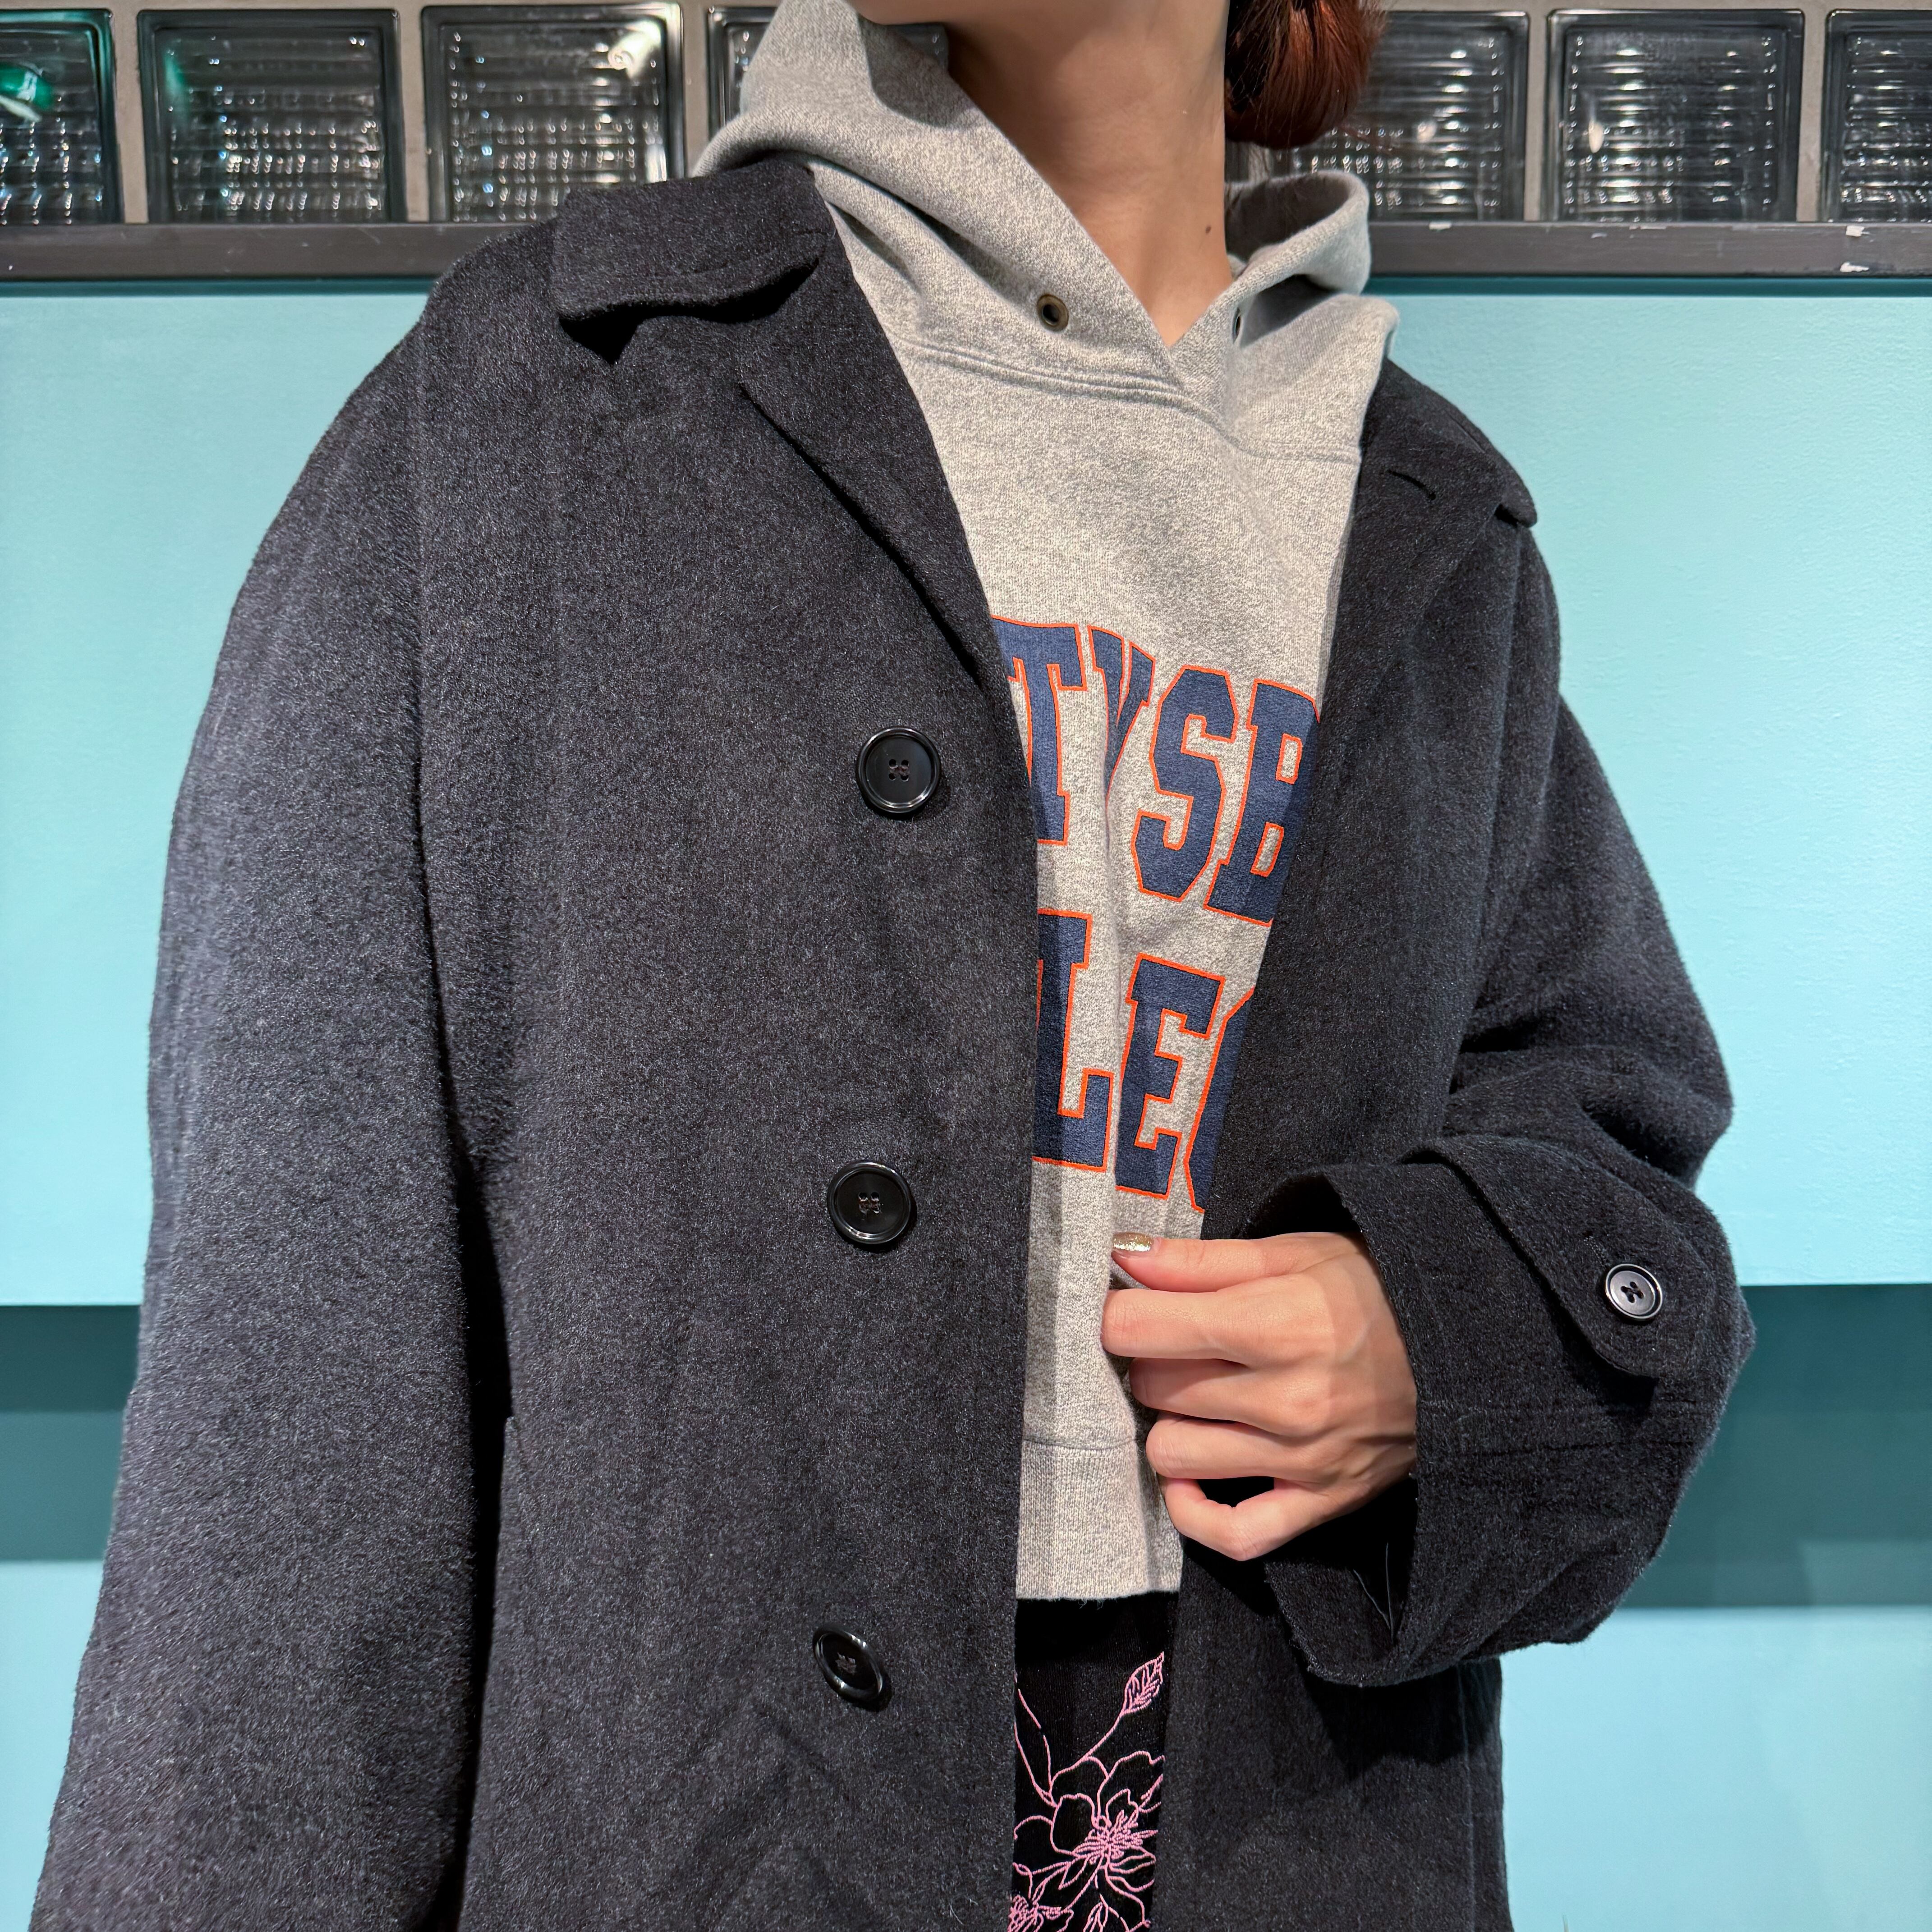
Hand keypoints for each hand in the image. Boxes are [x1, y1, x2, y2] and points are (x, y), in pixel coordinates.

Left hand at [1099, 1231, 1417, 1563]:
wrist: (1465, 1345)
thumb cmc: (1371, 1287)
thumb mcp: (1291, 1252)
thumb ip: (1198, 1261)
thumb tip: (1121, 1256)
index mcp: (1275, 1324)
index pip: (1138, 1329)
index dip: (1120, 1314)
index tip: (1134, 1307)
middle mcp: (1286, 1399)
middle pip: (1154, 1387)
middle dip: (1152, 1360)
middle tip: (1181, 1344)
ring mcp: (1303, 1459)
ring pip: (1174, 1454)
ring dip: (1171, 1422)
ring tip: (1197, 1397)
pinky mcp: (1321, 1502)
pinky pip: (1232, 1535)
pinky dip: (1195, 1510)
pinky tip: (1193, 1474)